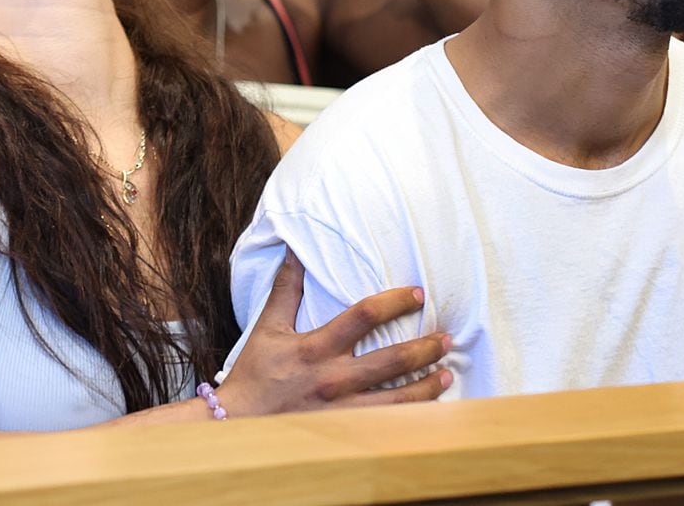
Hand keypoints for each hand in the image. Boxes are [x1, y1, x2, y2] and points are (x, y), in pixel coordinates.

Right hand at [218, 250, 452, 415]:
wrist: (236, 422)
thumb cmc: (255, 373)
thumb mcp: (268, 326)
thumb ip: (286, 288)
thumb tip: (294, 249)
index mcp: (316, 346)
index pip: (364, 315)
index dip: (396, 301)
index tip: (419, 294)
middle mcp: (332, 378)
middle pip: (391, 360)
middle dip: (424, 348)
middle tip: (447, 338)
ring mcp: (341, 410)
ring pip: (397, 400)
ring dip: (427, 385)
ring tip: (448, 373)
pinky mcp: (343, 433)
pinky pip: (386, 427)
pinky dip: (412, 418)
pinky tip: (430, 411)